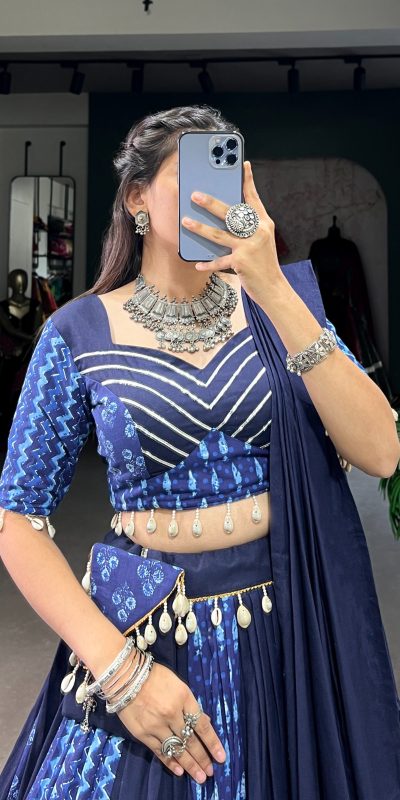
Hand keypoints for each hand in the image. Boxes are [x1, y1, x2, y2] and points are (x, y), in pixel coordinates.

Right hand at [116, 661, 225, 784]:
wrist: (126, 676)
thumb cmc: (155, 677)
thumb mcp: (179, 685)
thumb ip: (190, 705)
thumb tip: (204, 722)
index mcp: (184, 698)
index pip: (202, 725)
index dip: (212, 743)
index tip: (221, 757)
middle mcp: (172, 713)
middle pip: (191, 740)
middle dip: (202, 758)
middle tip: (210, 772)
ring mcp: (157, 725)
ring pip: (177, 749)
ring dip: (189, 765)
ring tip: (200, 777)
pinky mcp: (143, 733)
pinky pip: (160, 751)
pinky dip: (170, 762)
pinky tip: (179, 771)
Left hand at [181, 160, 286, 304]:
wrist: (274, 289)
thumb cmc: (264, 264)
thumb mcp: (261, 241)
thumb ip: (249, 228)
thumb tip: (227, 216)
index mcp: (263, 223)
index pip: (253, 198)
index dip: (248, 181)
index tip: (242, 164)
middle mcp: (258, 232)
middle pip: (230, 213)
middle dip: (211, 203)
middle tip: (194, 194)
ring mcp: (249, 247)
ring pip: (219, 234)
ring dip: (200, 228)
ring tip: (185, 221)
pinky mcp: (241, 262)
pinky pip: (219, 261)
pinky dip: (208, 263)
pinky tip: (197, 263)